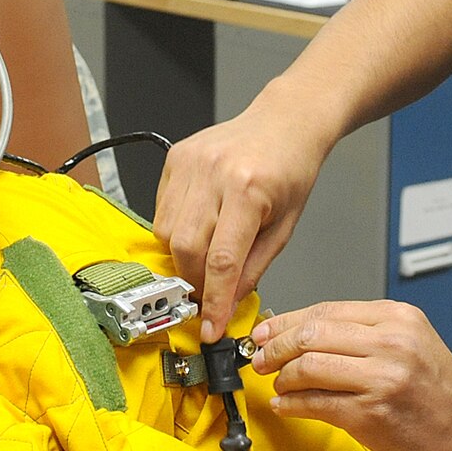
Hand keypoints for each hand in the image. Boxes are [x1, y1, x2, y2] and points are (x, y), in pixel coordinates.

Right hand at [155, 100, 332, 340]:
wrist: (285, 122)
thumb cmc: (291, 170)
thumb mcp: (285, 227)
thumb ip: (254, 268)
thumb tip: (226, 305)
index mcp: (248, 190)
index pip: (222, 260)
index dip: (213, 301)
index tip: (209, 328)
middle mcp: (214, 173)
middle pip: (185, 248)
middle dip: (194, 281)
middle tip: (208, 293)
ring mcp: (190, 162)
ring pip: (165, 232)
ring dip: (181, 256)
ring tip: (206, 255)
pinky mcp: (174, 157)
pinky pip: (160, 209)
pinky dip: (174, 229)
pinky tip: (198, 225)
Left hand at [249, 300, 451, 450]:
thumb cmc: (441, 395)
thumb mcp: (412, 344)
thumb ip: (365, 335)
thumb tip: (304, 334)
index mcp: (398, 318)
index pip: (326, 310)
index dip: (287, 321)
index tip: (265, 331)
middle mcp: (391, 341)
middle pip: (311, 333)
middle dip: (275, 346)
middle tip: (259, 358)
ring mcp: (382, 378)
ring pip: (308, 366)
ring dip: (282, 376)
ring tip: (277, 384)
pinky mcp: (372, 414)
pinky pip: (315, 403)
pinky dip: (292, 405)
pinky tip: (286, 406)